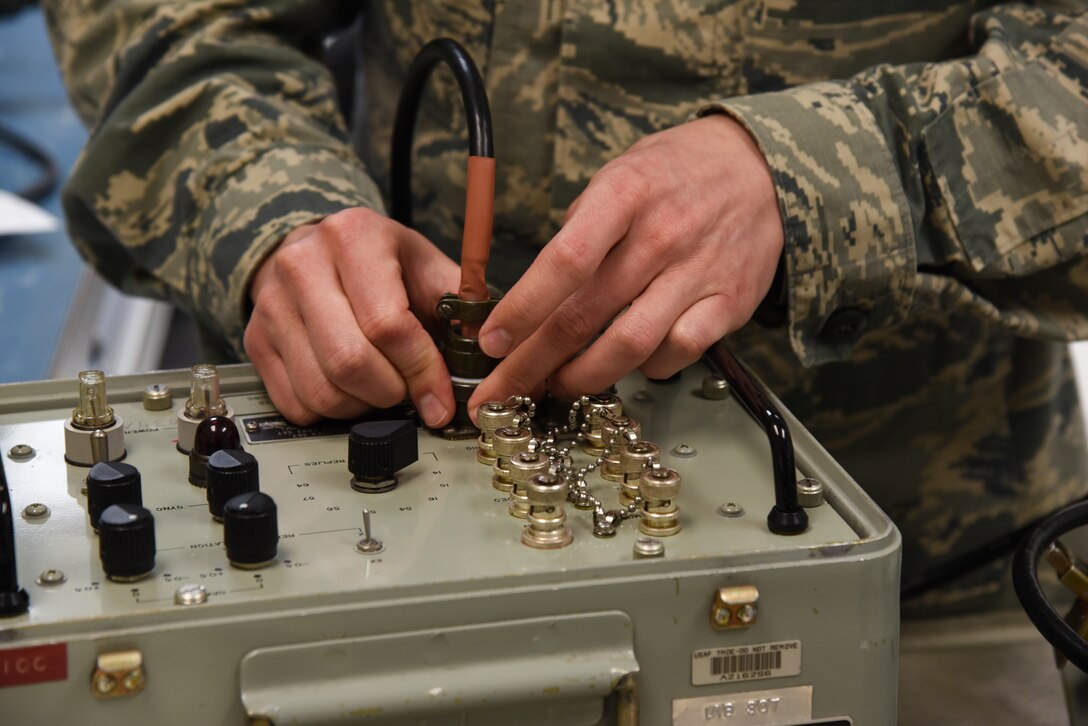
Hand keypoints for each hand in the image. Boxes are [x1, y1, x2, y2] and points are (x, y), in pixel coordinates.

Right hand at [245, 207, 459, 426]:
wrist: (313, 251)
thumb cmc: (379, 263)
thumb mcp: (424, 265)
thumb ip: (460, 304)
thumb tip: (486, 352)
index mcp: (353, 236)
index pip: (388, 324)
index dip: (421, 371)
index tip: (440, 398)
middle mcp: (302, 265)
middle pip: (350, 362)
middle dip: (391, 391)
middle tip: (407, 391)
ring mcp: (271, 304)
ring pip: (321, 390)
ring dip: (362, 405)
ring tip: (379, 387)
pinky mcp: (255, 340)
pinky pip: (295, 403)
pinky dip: (330, 411)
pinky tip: (347, 389)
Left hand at [468, 115, 783, 410]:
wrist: (760, 168)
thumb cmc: (676, 172)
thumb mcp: (618, 174)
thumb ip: (579, 230)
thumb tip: (532, 294)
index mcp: (625, 194)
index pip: (564, 262)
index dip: (523, 309)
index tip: (493, 342)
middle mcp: (662, 235)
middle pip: (585, 315)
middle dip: (534, 363)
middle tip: (504, 390)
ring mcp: (698, 272)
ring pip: (628, 347)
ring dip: (583, 376)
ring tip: (557, 384)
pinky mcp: (728, 304)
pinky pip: (676, 353)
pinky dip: (645, 369)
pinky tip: (628, 364)